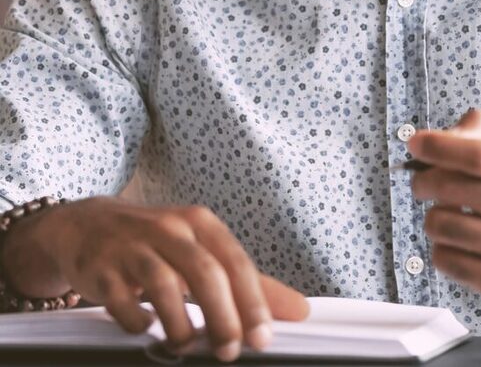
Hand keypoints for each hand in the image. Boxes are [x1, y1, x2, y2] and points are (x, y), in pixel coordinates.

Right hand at [2, 197, 308, 360]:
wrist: (87, 225)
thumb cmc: (157, 241)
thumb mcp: (203, 250)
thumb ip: (249, 281)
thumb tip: (299, 311)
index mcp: (201, 224)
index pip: (237, 262)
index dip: (253, 301)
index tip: (263, 337)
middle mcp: (171, 229)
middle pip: (205, 273)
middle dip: (222, 317)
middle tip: (230, 351)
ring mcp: (134, 246)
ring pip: (164, 284)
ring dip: (180, 324)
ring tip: (187, 346)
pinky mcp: (102, 267)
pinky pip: (121, 298)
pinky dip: (137, 320)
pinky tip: (146, 330)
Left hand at [408, 109, 480, 305]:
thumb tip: (438, 139)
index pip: (480, 156)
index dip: (441, 147)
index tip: (417, 143)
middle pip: (453, 188)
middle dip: (424, 179)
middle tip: (422, 181)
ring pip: (441, 223)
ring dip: (435, 215)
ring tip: (451, 214)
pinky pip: (443, 258)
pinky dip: (442, 246)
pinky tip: (461, 241)